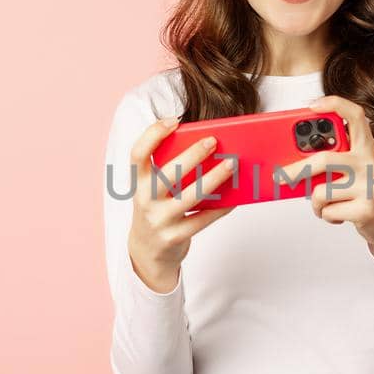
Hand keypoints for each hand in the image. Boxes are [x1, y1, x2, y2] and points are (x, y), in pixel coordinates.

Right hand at [126, 116, 236, 291]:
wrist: (147, 252)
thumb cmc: (157, 210)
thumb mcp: (154, 190)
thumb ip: (171, 171)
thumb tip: (208, 149)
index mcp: (140, 182)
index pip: (138, 154)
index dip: (153, 135)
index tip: (172, 121)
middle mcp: (145, 199)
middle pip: (168, 173)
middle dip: (192, 155)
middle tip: (213, 141)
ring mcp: (159, 220)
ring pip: (190, 196)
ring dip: (213, 178)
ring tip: (231, 164)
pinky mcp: (174, 237)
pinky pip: (202, 219)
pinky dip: (221, 207)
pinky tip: (234, 198)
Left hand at [284, 94, 373, 259]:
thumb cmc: (366, 189)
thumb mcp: (356, 168)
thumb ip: (335, 159)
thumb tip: (293, 160)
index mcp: (367, 147)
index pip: (355, 116)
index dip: (335, 105)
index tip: (313, 106)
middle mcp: (370, 163)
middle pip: (324, 159)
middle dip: (296, 170)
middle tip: (280, 177)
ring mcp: (370, 186)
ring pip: (321, 191)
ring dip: (315, 203)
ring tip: (321, 205)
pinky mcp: (366, 210)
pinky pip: (328, 211)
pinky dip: (325, 215)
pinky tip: (337, 215)